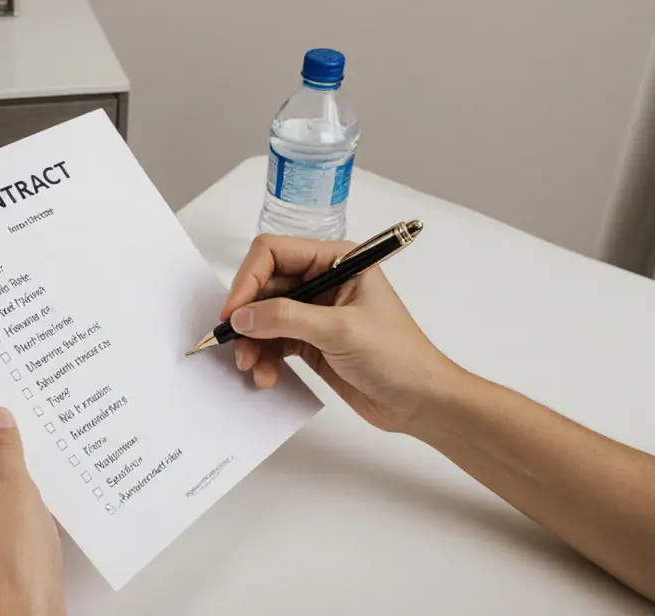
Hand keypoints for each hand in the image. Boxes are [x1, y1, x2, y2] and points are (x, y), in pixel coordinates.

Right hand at [221, 234, 458, 431]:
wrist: (420, 401)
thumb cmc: (399, 356)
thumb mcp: (340, 330)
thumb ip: (286, 318)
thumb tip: (241, 316)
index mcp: (337, 260)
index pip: (274, 253)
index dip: (248, 279)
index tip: (233, 312)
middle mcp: (323, 280)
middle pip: (263, 286)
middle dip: (246, 316)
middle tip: (234, 344)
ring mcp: (315, 311)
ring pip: (263, 317)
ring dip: (251, 342)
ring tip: (251, 367)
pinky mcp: (310, 340)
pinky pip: (272, 341)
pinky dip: (263, 357)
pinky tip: (266, 376)